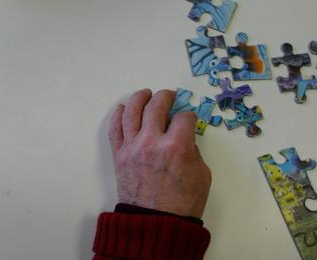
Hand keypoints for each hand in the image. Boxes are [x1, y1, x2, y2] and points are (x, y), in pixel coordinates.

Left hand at [108, 89, 211, 217]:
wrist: (156, 224)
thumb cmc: (182, 204)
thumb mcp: (201, 175)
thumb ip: (193, 150)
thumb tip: (185, 137)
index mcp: (176, 147)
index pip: (184, 117)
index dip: (190, 115)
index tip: (189, 117)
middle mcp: (152, 142)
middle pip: (156, 106)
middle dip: (166, 97)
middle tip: (170, 96)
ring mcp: (133, 147)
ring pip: (132, 111)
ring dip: (140, 98)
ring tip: (146, 94)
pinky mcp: (119, 155)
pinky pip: (115, 128)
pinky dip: (118, 115)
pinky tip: (124, 108)